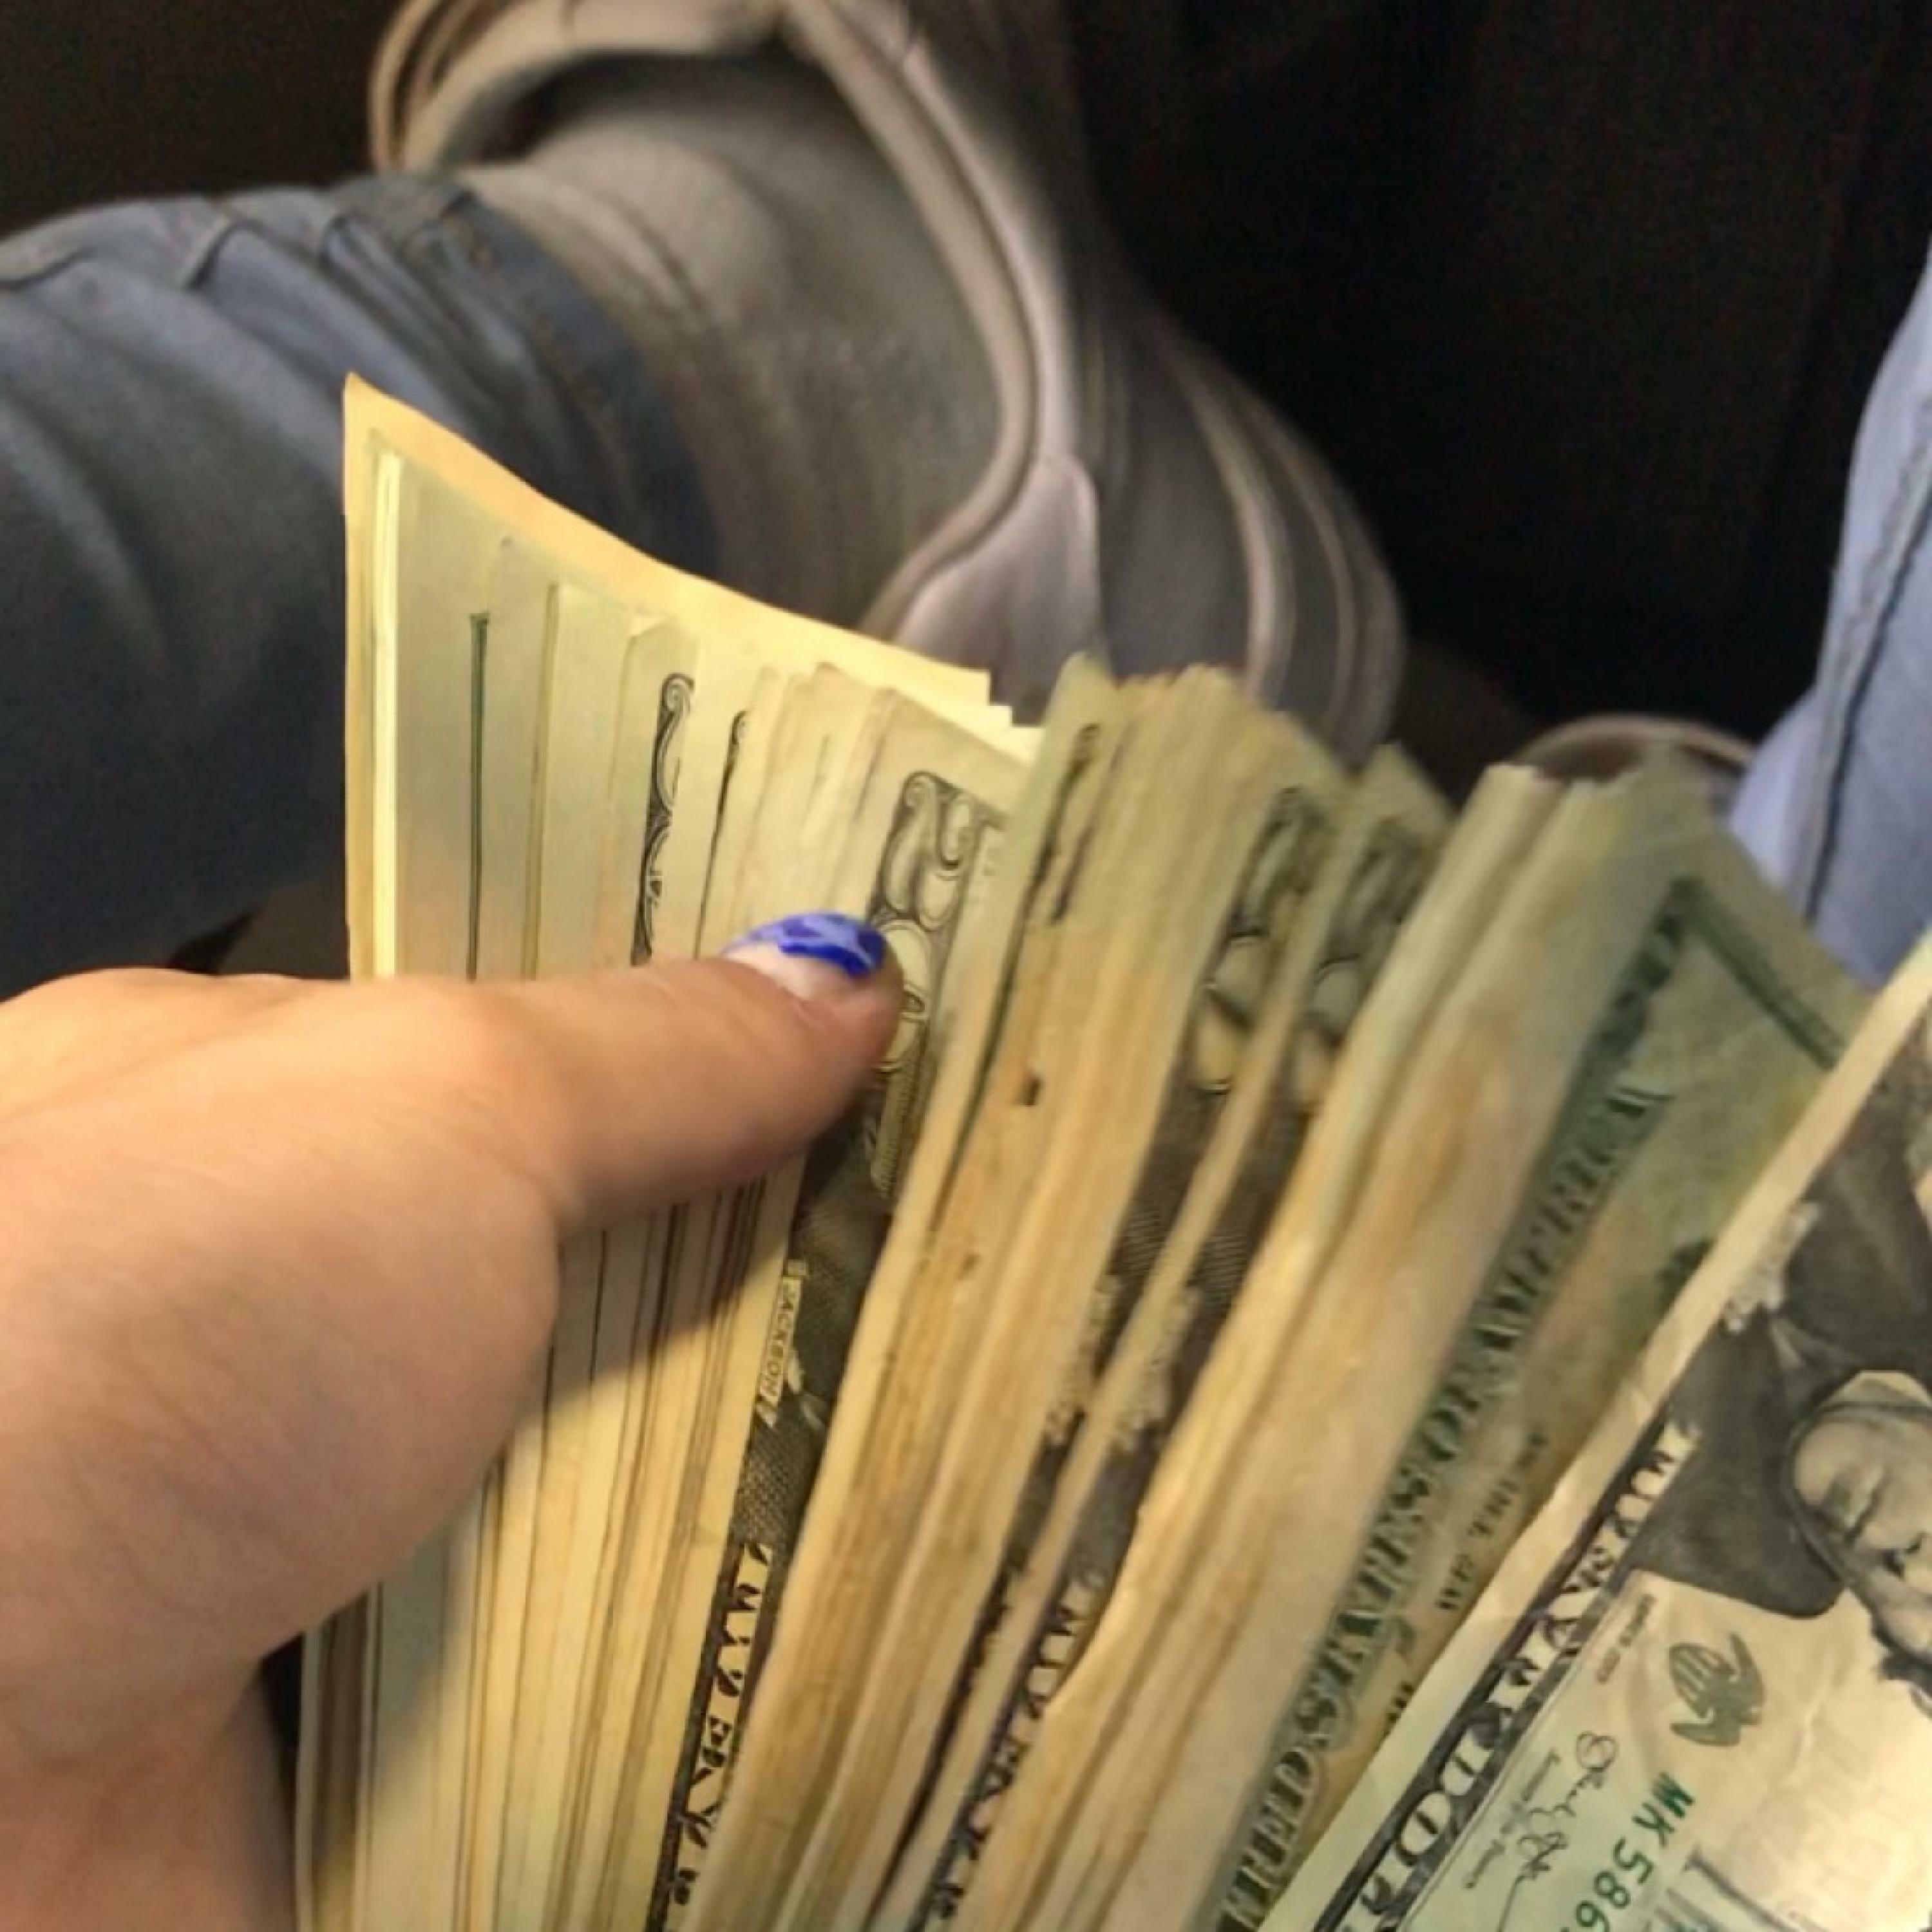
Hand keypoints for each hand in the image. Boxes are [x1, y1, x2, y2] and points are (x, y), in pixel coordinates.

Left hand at [0, 924, 896, 1931]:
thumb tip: (854, 981)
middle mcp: (281, 1305)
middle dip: (779, 1272)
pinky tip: (892, 1584)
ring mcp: (324, 1511)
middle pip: (594, 1266)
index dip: (715, 1054)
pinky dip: (714, 1629)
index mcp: (251, 1110)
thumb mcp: (423, 1109)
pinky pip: (589, 1646)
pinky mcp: (370, 1699)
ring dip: (769, 1470)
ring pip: (613, 1466)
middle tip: (996, 1249)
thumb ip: (649, 1051)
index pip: (533, 1060)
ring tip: (1007, 1413)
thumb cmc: (154, 1322)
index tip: (905, 1058)